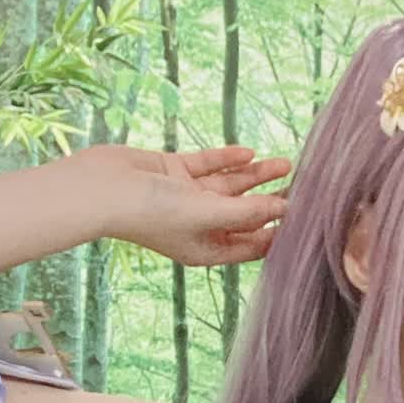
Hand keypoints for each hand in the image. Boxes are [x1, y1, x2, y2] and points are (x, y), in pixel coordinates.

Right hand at [78, 143, 291, 266]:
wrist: (102, 189)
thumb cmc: (152, 212)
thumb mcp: (207, 213)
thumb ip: (246, 211)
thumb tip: (283, 209)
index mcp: (207, 249)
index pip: (250, 245)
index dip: (275, 232)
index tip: (301, 219)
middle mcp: (200, 226)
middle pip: (244, 213)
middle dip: (270, 200)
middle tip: (300, 186)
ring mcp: (187, 198)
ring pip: (230, 186)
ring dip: (255, 175)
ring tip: (284, 163)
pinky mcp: (175, 172)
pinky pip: (208, 166)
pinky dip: (227, 159)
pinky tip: (249, 153)